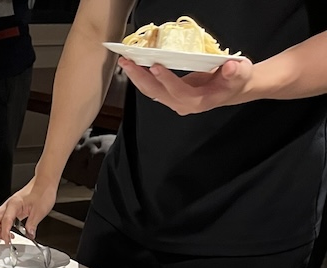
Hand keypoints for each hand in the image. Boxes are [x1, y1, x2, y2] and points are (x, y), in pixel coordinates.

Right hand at [0, 177, 57, 241]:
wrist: (45, 183)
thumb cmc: (43, 192)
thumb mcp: (40, 211)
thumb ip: (32, 225)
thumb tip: (29, 235)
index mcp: (14, 204)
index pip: (5, 221)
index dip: (5, 233)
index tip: (8, 241)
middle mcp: (9, 204)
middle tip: (6, 239)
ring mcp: (10, 206)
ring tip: (8, 236)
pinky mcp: (13, 207)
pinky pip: (4, 217)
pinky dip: (5, 225)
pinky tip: (12, 229)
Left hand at [118, 57, 253, 114]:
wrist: (231, 89)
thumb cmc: (235, 80)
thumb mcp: (241, 73)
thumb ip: (236, 71)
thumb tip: (230, 67)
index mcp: (199, 101)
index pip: (179, 92)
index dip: (167, 80)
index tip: (156, 66)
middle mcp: (183, 104)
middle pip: (158, 93)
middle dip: (141, 78)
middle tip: (128, 63)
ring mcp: (175, 102)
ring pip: (151, 92)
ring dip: (137, 77)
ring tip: (125, 62)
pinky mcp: (170, 95)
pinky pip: (152, 88)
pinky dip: (142, 77)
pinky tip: (133, 66)